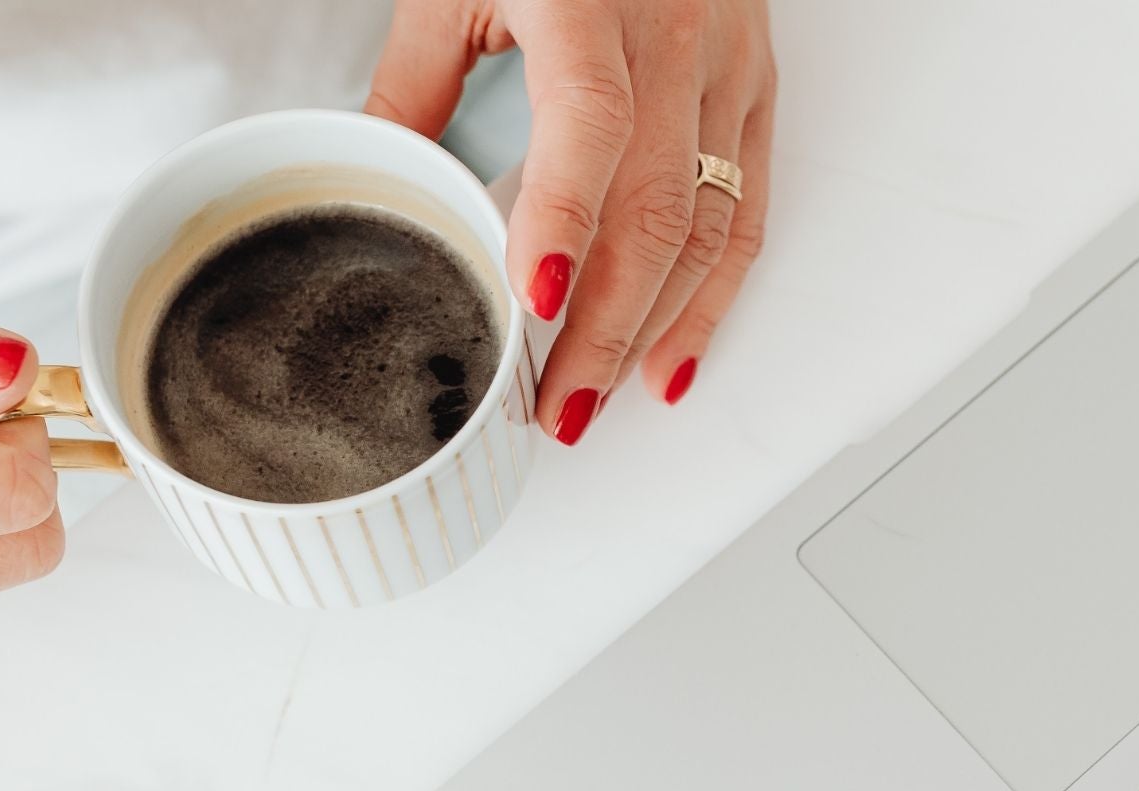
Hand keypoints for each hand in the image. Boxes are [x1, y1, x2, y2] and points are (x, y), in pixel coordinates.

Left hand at [366, 0, 774, 443]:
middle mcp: (677, 35)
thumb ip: (417, 78)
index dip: (563, 218)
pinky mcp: (755, 79)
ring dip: (659, 327)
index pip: (591, 124)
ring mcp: (727, 62)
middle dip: (604, 322)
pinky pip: (750, 203)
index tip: (528, 298)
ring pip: (711, 221)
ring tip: (603, 397)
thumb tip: (383, 175)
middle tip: (552, 402)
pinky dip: (717, 289)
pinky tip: (676, 350)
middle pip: (656, 205)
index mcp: (592, 1)